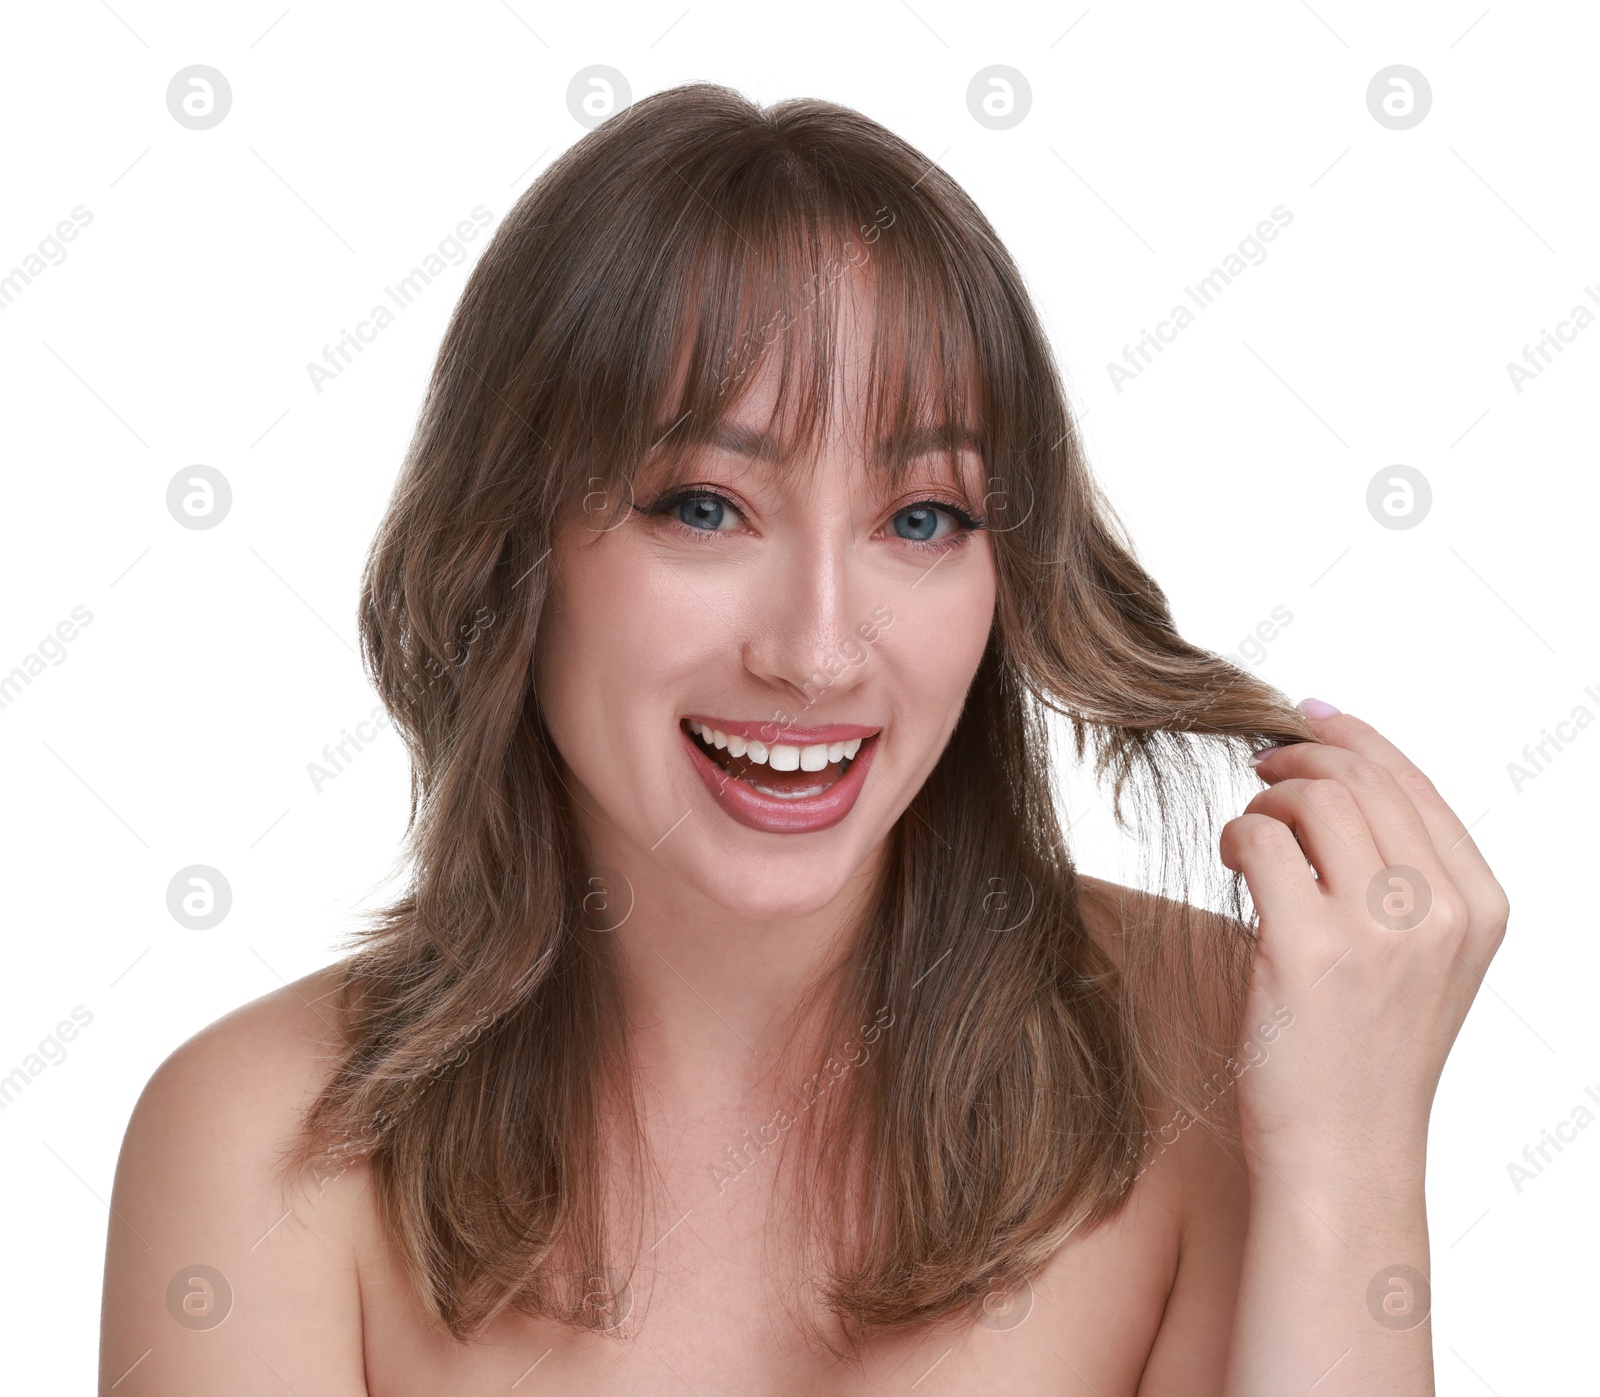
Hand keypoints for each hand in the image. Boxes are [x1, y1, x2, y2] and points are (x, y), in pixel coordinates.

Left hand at [1218, 700, 1509, 1183]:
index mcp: (1480, 908)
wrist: (1344, 1159)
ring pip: (1313, 797)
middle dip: (1299, 756)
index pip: (1415, 784)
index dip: (1354, 737)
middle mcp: (1441, 913)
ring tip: (1250, 831)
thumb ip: (1408, 878)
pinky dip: (1237, 834)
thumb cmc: (1365, 1060)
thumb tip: (1344, 774)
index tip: (1306, 715)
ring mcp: (1381, 932)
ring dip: (1265, 797)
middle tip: (1260, 770)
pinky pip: (1262, 840)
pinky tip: (1232, 858)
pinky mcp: (1310, 951)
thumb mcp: (1424, 965)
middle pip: (1361, 778)